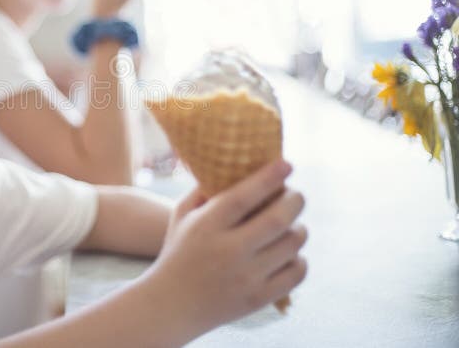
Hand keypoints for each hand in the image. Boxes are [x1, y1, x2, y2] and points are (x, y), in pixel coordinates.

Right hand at [147, 160, 306, 340]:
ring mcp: (245, 278)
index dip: (268, 178)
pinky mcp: (258, 299)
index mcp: (206, 227)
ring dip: (299, 229)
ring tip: (292, 224)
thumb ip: (203, 190)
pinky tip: (290, 253)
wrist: (170, 304)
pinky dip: (300, 259)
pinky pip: (296, 274)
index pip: (243, 197)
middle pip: (276, 220)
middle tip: (296, 194)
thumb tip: (234, 166)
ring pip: (291, 246)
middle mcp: (227, 252)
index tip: (286, 164)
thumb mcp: (181, 216)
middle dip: (294, 201)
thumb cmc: (178, 251)